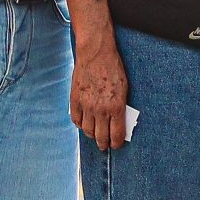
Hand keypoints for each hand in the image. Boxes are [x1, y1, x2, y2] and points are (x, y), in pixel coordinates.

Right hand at [70, 10, 128, 149]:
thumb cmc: (113, 68)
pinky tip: (84, 123)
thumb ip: (121, 107)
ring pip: (87, 130)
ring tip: (95, 135)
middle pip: (101, 137)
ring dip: (92, 135)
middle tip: (105, 145)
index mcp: (116, 107)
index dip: (116, 144)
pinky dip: (80, 124)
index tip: (116, 145)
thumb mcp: (124, 88)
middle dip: (104, 144)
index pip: (116, 135)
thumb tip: (119, 121)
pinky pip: (76, 120)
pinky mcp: (75, 100)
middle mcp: (100, 109)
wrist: (96, 54)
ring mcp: (86, 106)